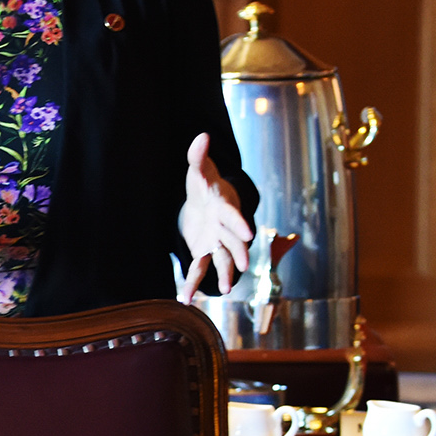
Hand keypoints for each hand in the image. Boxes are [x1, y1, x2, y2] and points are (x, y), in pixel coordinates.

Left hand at [174, 134, 253, 295]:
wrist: (206, 201)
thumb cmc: (204, 184)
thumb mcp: (199, 169)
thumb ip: (198, 155)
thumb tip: (201, 136)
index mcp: (224, 207)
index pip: (233, 215)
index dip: (239, 223)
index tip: (248, 233)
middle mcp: (224, 228)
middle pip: (233, 241)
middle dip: (239, 252)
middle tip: (243, 265)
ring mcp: (217, 241)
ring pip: (223, 260)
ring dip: (224, 274)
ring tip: (224, 290)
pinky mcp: (205, 251)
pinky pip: (200, 269)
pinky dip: (193, 283)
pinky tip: (186, 298)